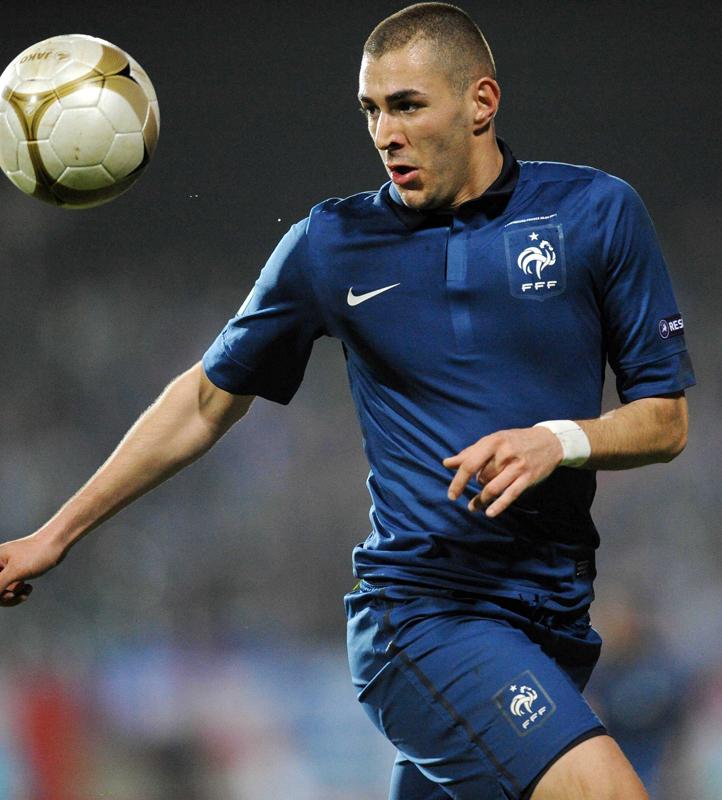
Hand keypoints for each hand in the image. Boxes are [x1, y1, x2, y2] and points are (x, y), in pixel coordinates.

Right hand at [0, 533, 65, 606]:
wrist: (57, 543)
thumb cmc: (36, 554)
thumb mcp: (14, 571)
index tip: (10, 593)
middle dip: (5, 596)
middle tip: (17, 593)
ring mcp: (8, 568)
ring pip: (3, 590)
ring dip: (13, 595)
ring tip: (26, 589)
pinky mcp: (18, 571)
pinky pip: (12, 587)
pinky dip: (19, 592)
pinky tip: (29, 588)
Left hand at [443, 427, 562, 516]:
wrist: (550, 441)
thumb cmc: (515, 441)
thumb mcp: (493, 441)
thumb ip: (470, 453)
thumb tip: (446, 463)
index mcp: (493, 442)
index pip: (469, 464)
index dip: (458, 481)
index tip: (451, 494)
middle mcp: (505, 453)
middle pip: (481, 477)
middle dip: (477, 484)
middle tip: (478, 486)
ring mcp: (517, 466)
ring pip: (493, 488)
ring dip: (481, 499)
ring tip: (474, 506)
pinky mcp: (528, 478)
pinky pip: (510, 495)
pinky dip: (498, 505)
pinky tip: (489, 513)